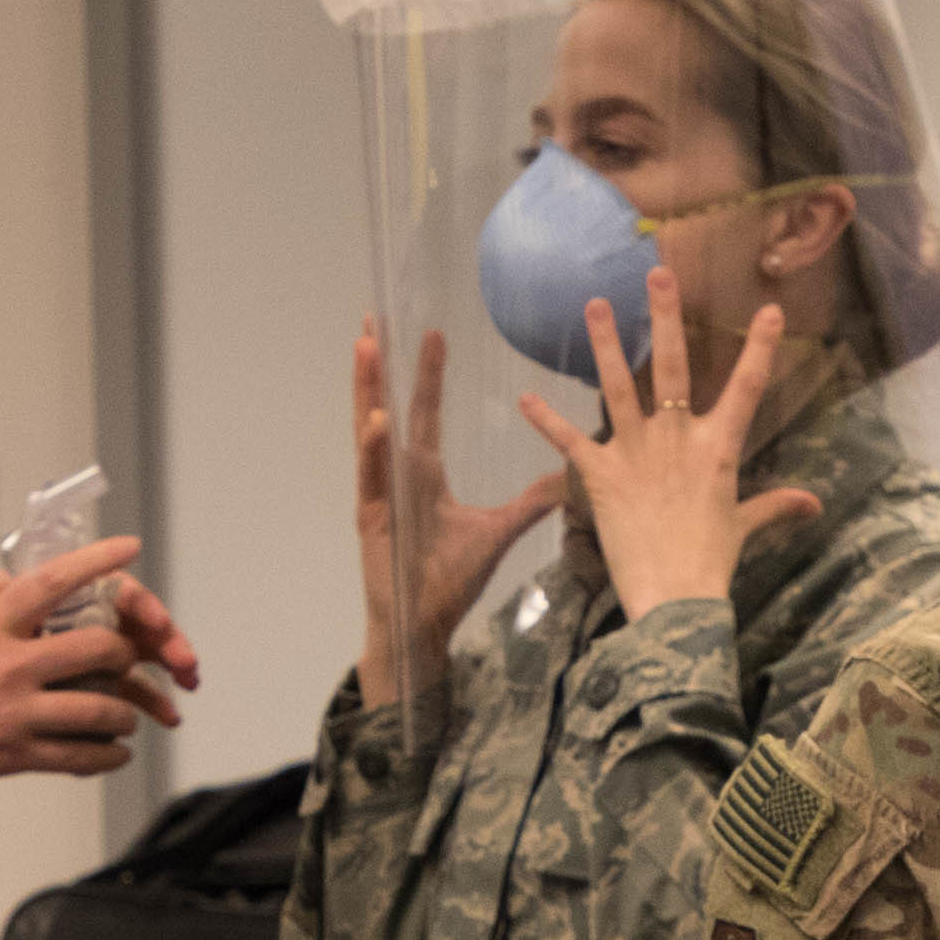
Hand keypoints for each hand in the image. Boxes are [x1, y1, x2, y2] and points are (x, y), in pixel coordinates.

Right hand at [0, 544, 194, 862]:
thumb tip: (28, 616)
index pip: (52, 581)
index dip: (96, 561)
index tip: (128, 547)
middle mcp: (4, 666)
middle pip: (95, 646)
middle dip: (124, 652)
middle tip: (127, 657)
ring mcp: (12, 712)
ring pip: (98, 707)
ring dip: (123, 712)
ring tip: (126, 717)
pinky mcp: (13, 755)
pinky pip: (80, 756)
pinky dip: (107, 756)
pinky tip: (113, 753)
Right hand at [356, 322, 562, 707]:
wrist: (423, 623)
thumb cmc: (451, 578)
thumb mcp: (499, 530)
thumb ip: (532, 500)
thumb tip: (572, 474)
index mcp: (423, 473)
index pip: (425, 412)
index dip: (427, 374)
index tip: (432, 332)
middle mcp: (397, 474)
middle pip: (389, 406)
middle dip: (383, 364)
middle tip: (375, 315)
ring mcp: (380, 493)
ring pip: (370, 430)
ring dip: (368, 389)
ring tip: (367, 346)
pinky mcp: (372, 518)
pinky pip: (372, 477)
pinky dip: (373, 450)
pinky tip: (377, 422)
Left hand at [517, 277, 823, 618]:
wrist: (673, 597)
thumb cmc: (712, 564)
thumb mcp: (744, 527)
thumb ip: (775, 506)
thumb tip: (814, 502)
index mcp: (718, 449)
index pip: (748, 389)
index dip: (761, 349)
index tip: (771, 310)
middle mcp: (678, 439)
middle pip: (674, 366)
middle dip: (666, 316)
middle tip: (657, 272)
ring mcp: (636, 453)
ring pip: (619, 386)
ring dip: (604, 343)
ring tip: (593, 303)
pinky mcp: (601, 476)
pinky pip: (569, 441)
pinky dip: (546, 420)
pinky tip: (525, 397)